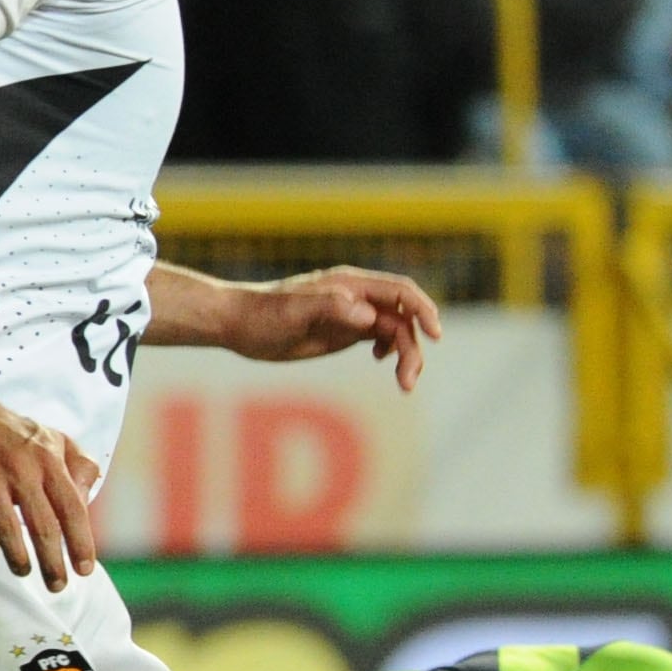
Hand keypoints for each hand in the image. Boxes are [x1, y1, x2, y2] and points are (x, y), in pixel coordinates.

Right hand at [0, 389, 101, 587]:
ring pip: (7, 531)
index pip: (72, 508)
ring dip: (18, 559)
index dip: (80, 542)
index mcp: (47, 460)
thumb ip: (79, 466)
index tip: (84, 568)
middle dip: (53, 563)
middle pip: (42, 527)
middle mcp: (20, 470)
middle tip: (58, 586)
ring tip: (25, 572)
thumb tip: (88, 500)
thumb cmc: (13, 433)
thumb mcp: (55, 439)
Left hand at [219, 267, 440, 384]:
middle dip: (413, 347)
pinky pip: (380, 337)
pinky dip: (391, 351)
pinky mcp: (343, 331)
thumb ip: (331, 308)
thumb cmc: (262, 315)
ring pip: (394, 330)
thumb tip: (369, 316)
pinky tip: (383, 363)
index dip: (423, 310)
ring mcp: (351, 314)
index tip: (434, 335)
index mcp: (349, 285)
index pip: (400, 292)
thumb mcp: (294, 312)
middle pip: (402, 317)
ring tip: (404, 385)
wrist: (237, 323)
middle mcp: (356, 297)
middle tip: (408, 382)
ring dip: (405, 355)